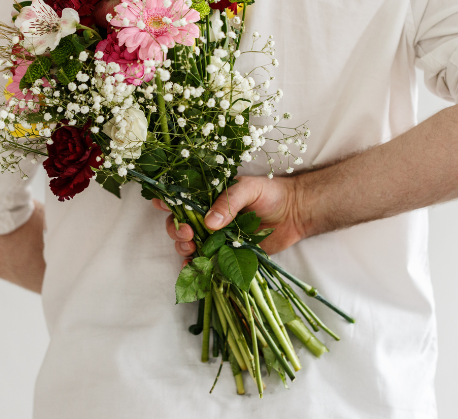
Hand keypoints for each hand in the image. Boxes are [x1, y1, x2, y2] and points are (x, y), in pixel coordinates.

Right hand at [152, 175, 306, 266]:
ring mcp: (216, 237)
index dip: (169, 201)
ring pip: (189, 245)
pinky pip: (206, 263)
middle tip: (188, 234)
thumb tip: (208, 222)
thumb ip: (228, 203)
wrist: (296, 213)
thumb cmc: (272, 194)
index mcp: (210, 197)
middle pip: (180, 224)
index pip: (183, 198)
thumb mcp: (249, 189)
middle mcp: (209, 217)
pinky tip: (192, 268)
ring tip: (191, 249)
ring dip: (183, 248)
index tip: (162, 204)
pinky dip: (195, 267)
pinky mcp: (227, 255)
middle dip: (177, 230)